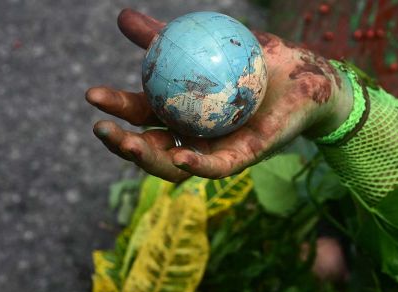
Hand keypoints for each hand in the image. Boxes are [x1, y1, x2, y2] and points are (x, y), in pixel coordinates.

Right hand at [86, 9, 351, 180]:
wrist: (305, 73)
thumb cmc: (257, 58)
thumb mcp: (206, 41)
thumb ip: (165, 36)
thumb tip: (122, 17)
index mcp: (181, 111)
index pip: (141, 114)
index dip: (115, 109)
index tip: (92, 94)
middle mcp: (193, 135)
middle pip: (149, 148)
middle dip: (119, 143)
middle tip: (101, 126)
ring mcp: (216, 150)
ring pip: (175, 166)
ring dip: (148, 160)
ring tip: (129, 143)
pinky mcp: (244, 159)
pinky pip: (217, 168)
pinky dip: (197, 166)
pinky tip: (181, 156)